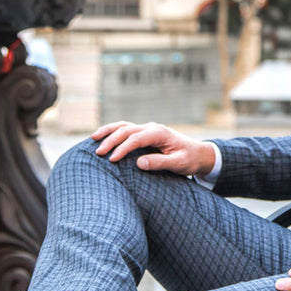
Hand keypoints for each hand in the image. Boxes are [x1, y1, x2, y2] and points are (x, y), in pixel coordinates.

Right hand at [92, 122, 215, 176]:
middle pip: (126, 130)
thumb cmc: (189, 160)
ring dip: (108, 131)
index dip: (122, 148)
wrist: (198, 153)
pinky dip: (113, 132)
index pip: (136, 138)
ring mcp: (147, 129)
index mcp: (159, 133)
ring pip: (123, 126)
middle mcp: (151, 128)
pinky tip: (102, 137)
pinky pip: (126, 130)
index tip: (112, 160)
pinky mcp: (144, 134)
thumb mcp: (178, 164)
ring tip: (93, 139)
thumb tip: (139, 162)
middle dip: (111, 140)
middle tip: (98, 153)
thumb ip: (160, 163)